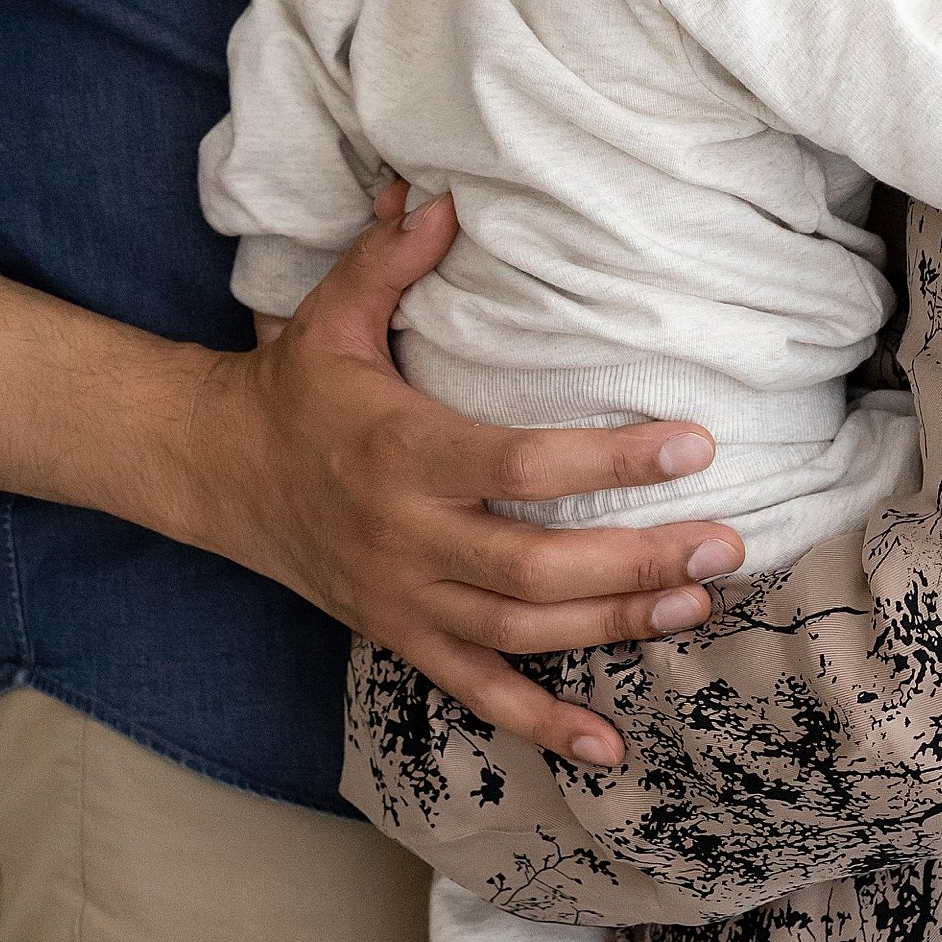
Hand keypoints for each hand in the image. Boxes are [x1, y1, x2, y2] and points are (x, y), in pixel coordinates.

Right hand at [162, 185, 744, 768]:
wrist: (218, 474)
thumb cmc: (296, 387)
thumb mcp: (332, 314)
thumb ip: (390, 258)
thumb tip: (441, 194)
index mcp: (402, 451)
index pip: (520, 465)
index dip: (609, 458)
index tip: (691, 444)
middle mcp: (406, 536)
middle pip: (536, 565)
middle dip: (637, 560)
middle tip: (722, 544)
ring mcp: (404, 598)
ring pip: (521, 630)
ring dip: (614, 626)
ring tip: (697, 605)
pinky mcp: (401, 637)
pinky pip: (478, 692)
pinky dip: (542, 725)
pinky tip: (610, 747)